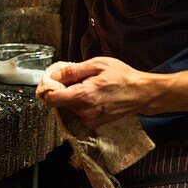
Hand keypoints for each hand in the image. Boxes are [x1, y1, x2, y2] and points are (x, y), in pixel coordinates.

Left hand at [36, 56, 158, 128]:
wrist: (141, 93)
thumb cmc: (122, 76)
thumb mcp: (97, 64)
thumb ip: (72, 71)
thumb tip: (54, 76)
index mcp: (84, 95)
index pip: (52, 99)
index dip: (46, 89)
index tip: (49, 82)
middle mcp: (85, 111)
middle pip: (60, 102)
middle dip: (62, 89)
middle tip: (75, 78)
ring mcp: (90, 119)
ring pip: (69, 107)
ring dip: (73, 96)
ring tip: (88, 85)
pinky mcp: (95, 123)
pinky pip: (79, 112)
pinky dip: (81, 103)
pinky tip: (94, 94)